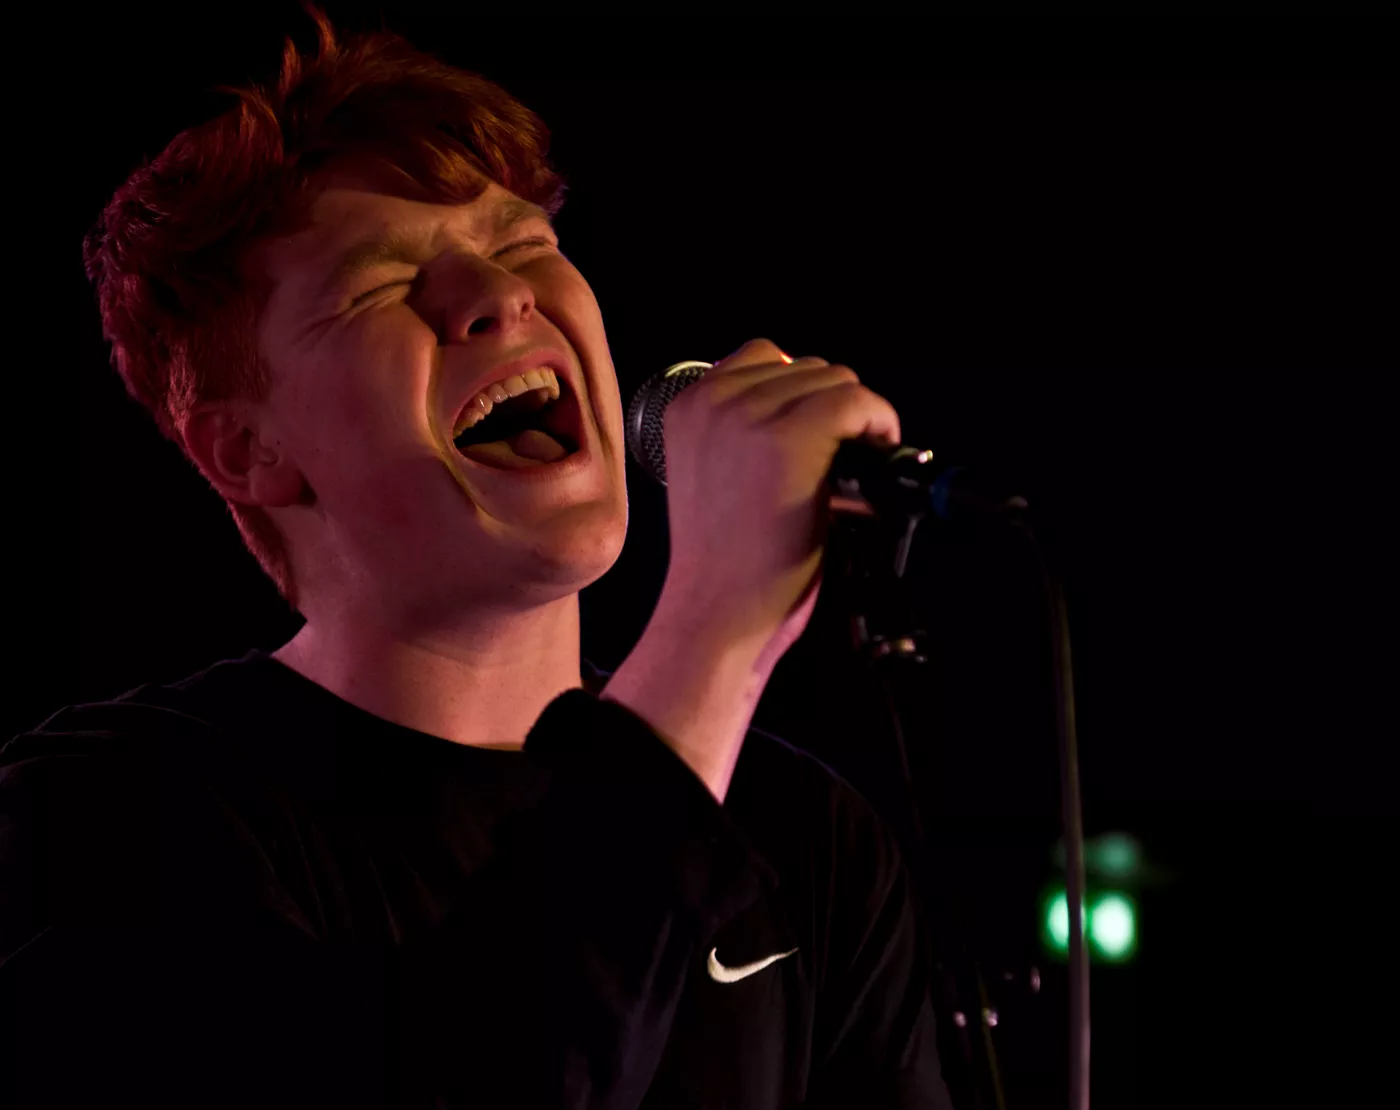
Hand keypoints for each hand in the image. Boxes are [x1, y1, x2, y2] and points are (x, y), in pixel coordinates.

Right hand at [657, 338, 901, 662]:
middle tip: (837, 457)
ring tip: (851, 462)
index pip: (763, 357)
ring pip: (835, 380)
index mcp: (688, 407)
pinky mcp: (792, 438)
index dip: (800, 393)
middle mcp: (715, 402)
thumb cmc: (722, 562)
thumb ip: (740, 430)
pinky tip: (875, 452)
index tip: (817, 429)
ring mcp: (752, 416)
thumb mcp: (711, 474)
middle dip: (829, 408)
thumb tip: (811, 403)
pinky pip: (856, 402)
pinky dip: (878, 422)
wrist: (716, 611)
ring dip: (854, 418)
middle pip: (806, 367)